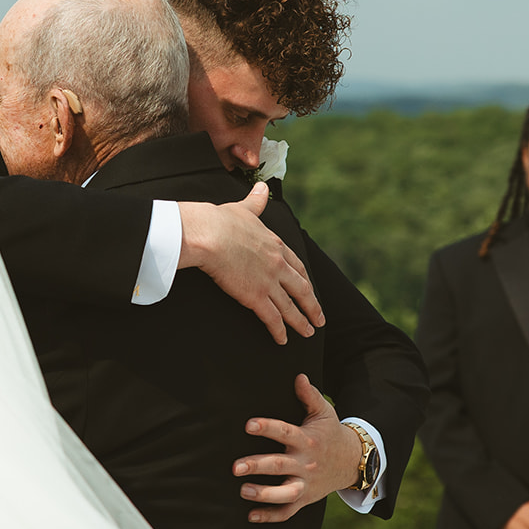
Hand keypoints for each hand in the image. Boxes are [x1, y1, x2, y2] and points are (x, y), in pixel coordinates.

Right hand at [178, 184, 324, 344]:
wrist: (209, 234)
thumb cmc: (220, 220)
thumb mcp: (243, 208)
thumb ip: (256, 202)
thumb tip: (262, 188)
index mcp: (275, 244)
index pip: (296, 266)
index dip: (304, 280)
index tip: (310, 289)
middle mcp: (277, 264)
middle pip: (301, 289)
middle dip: (312, 305)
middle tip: (320, 318)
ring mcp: (269, 282)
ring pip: (290, 306)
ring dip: (301, 321)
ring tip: (308, 333)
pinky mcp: (255, 296)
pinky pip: (272, 318)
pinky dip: (279, 330)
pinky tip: (283, 340)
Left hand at [233, 375, 361, 522]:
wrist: (353, 461)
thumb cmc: (331, 433)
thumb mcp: (324, 412)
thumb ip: (310, 395)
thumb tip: (298, 376)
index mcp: (306, 440)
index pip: (285, 432)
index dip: (267, 428)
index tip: (248, 425)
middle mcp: (305, 463)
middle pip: (280, 465)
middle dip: (258, 466)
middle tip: (235, 467)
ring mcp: (306, 484)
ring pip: (285, 493)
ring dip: (264, 494)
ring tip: (243, 490)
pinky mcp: (305, 499)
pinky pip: (288, 511)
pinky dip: (270, 516)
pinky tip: (251, 515)